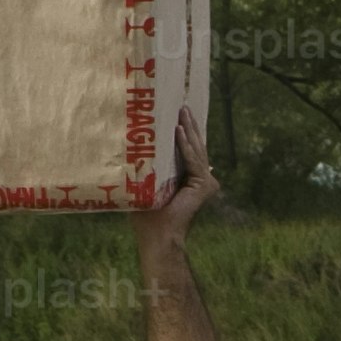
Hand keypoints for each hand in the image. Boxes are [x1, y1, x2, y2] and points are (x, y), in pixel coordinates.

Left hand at [138, 108, 219, 256]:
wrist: (158, 235)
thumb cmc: (147, 216)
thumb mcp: (146, 186)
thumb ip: (148, 170)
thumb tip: (135, 151)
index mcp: (189, 179)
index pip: (189, 151)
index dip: (185, 133)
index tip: (179, 115)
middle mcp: (202, 179)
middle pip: (195, 147)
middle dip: (189, 125)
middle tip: (183, 106)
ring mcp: (206, 182)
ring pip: (195, 150)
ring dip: (188, 129)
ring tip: (182, 111)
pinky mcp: (204, 185)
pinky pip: (193, 160)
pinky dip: (185, 145)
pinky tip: (179, 130)